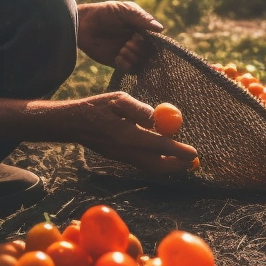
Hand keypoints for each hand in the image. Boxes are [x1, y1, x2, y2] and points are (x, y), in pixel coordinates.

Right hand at [57, 92, 197, 173]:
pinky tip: (164, 153)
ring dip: (168, 166)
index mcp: (125, 135)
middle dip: (176, 165)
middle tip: (193, 160)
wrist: (72, 123)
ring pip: (149, 166)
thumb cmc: (95, 107)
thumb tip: (157, 117)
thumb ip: (138, 109)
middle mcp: (124, 150)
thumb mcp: (118, 98)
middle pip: (156, 165)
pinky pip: (142, 163)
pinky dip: (157, 161)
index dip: (178, 151)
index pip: (157, 145)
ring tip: (184, 159)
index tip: (194, 153)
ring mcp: (121, 156)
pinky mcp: (119, 157)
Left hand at [77, 1, 162, 69]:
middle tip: (129, 41)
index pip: (156, 40)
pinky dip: (126, 65)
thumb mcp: (124, 10)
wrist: (82, 24)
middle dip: (141, 48)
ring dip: (134, 57)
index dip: (153, 42)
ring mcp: (128, 53)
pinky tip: (118, 56)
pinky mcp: (117, 62)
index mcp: (142, 30)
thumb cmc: (104, 12)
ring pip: (141, 63)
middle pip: (150, 53)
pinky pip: (129, 70)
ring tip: (123, 49)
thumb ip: (141, 18)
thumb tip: (161, 29)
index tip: (144, 37)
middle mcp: (137, 42)